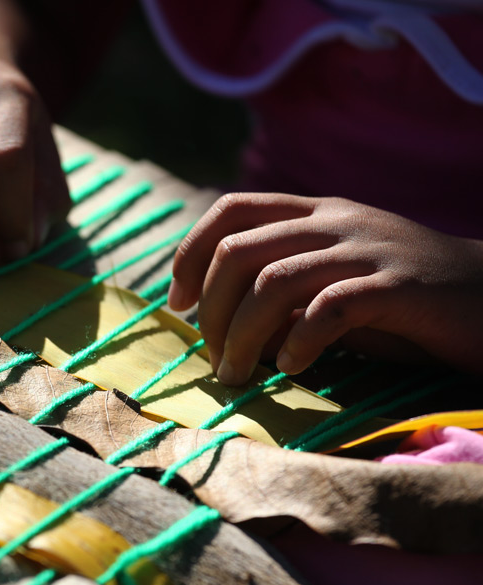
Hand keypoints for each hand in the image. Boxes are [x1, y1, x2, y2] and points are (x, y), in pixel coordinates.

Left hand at [168, 193, 482, 384]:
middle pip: (238, 251)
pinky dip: (299, 342)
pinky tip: (292, 368)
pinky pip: (329, 308)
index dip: (189, 255)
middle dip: (211, 310)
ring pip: (273, 282)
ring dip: (242, 336)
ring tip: (238, 375)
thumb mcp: (334, 285)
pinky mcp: (401, 286)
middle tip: (213, 357)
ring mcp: (369, 250)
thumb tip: (218, 324)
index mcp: (315, 213)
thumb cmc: (406, 302)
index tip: (178, 305)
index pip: (230, 210)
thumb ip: (282, 293)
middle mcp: (336, 222)